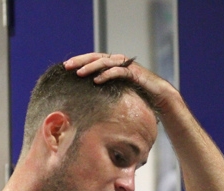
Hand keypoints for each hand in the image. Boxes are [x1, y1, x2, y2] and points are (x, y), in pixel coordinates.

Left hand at [63, 52, 177, 109]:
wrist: (158, 97)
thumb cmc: (136, 96)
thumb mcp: (116, 92)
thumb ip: (103, 90)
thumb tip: (85, 100)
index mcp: (112, 65)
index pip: (92, 59)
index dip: (79, 61)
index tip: (64, 67)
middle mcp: (118, 62)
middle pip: (96, 57)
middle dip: (80, 61)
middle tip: (67, 66)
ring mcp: (126, 66)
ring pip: (105, 62)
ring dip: (91, 67)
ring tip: (79, 73)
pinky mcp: (134, 73)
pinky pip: (118, 71)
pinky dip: (107, 75)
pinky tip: (97, 80)